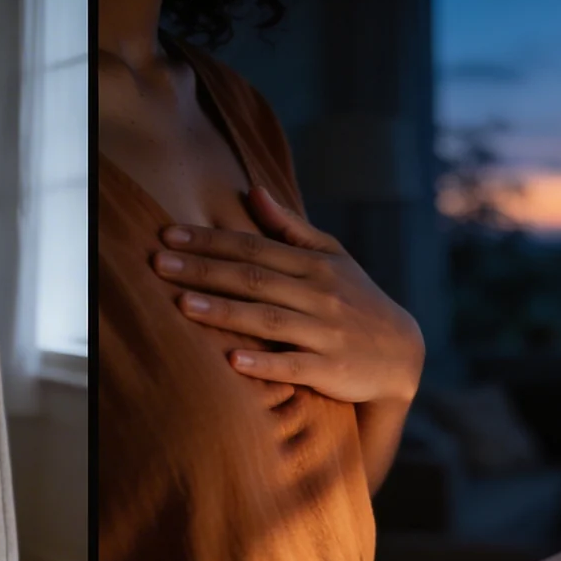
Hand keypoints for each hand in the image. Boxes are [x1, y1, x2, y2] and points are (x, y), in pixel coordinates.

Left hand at [153, 185, 424, 403]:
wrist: (403, 353)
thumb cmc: (357, 300)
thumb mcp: (332, 258)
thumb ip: (290, 228)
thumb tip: (253, 191)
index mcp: (312, 264)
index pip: (253, 247)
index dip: (210, 240)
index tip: (167, 235)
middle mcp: (317, 294)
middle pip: (253, 278)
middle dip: (204, 270)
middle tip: (158, 263)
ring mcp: (324, 332)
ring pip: (267, 319)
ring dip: (224, 312)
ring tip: (183, 305)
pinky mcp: (330, 369)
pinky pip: (294, 365)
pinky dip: (265, 362)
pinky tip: (233, 360)